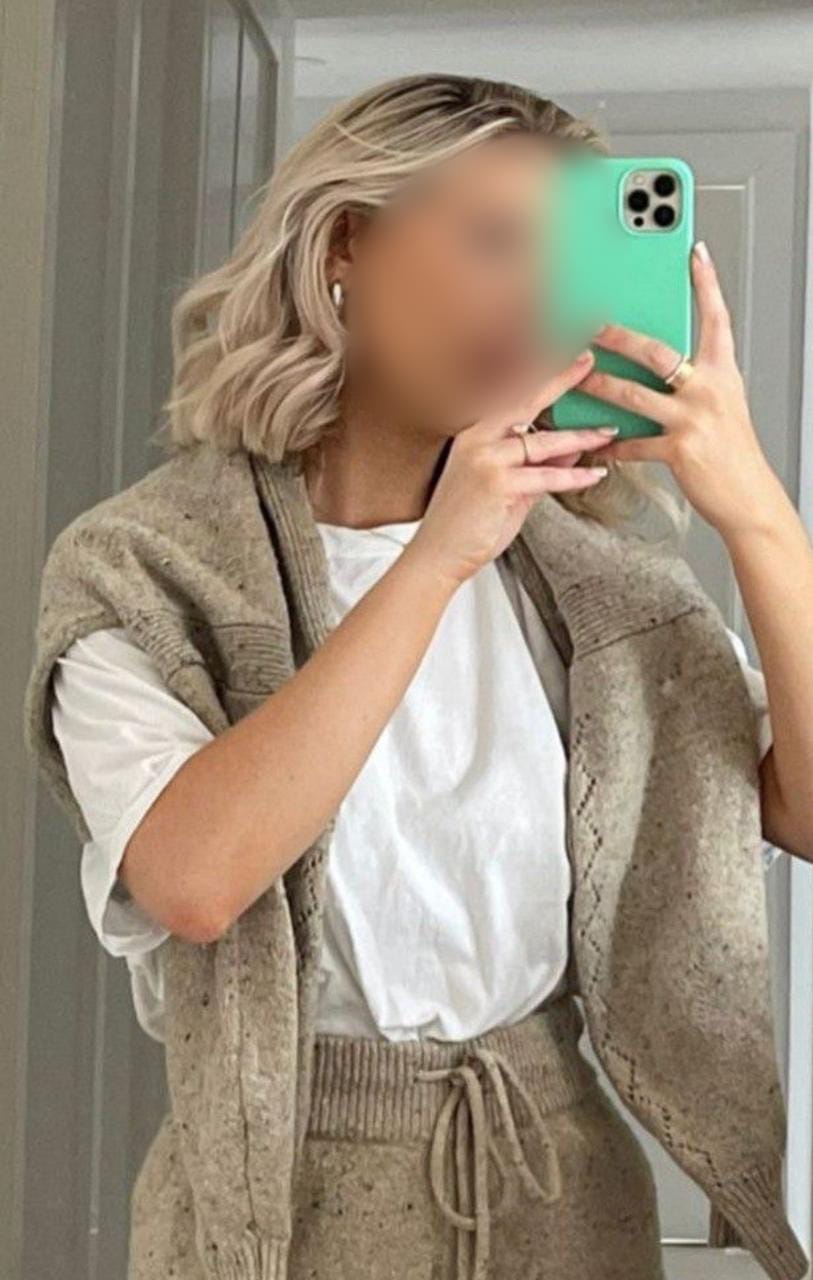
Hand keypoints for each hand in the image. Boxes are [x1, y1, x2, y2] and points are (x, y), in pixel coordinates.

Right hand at [405, 352, 616, 588]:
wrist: (439, 555)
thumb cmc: (468, 525)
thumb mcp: (509, 490)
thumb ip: (538, 468)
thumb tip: (571, 453)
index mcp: (475, 436)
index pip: (514, 399)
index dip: (543, 379)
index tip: (568, 362)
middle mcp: (477, 440)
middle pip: (525, 403)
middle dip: (560, 382)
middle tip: (589, 364)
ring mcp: (485, 459)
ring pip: (543, 443)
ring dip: (580, 438)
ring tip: (607, 432)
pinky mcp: (496, 483)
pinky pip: (545, 476)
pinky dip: (573, 476)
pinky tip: (594, 474)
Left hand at [575, 240, 788, 537]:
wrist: (748, 496)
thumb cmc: (732, 451)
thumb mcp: (723, 405)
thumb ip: (695, 381)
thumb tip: (659, 366)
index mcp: (723, 374)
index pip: (717, 319)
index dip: (707, 285)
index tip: (695, 255)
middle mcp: (709, 390)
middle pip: (658, 353)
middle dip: (619, 338)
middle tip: (593, 325)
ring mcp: (694, 419)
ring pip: (634, 395)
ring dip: (599, 387)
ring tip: (575, 380)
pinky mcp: (679, 450)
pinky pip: (633, 444)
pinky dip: (611, 445)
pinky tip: (594, 443)